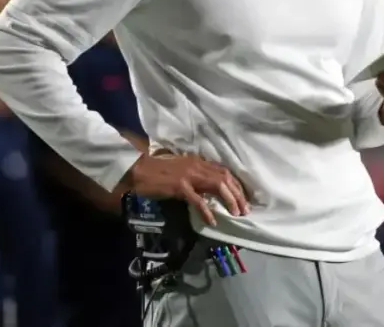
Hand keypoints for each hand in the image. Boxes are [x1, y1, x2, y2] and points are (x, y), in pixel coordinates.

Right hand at [123, 153, 249, 225]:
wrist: (138, 170)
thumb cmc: (158, 170)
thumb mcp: (182, 169)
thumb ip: (196, 175)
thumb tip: (209, 188)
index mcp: (199, 162)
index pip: (225, 172)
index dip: (236, 185)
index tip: (243, 197)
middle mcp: (198, 166)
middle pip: (226, 178)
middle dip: (238, 194)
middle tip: (245, 209)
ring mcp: (190, 176)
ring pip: (218, 186)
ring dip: (230, 200)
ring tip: (236, 213)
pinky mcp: (180, 187)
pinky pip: (198, 201)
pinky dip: (207, 211)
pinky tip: (213, 221)